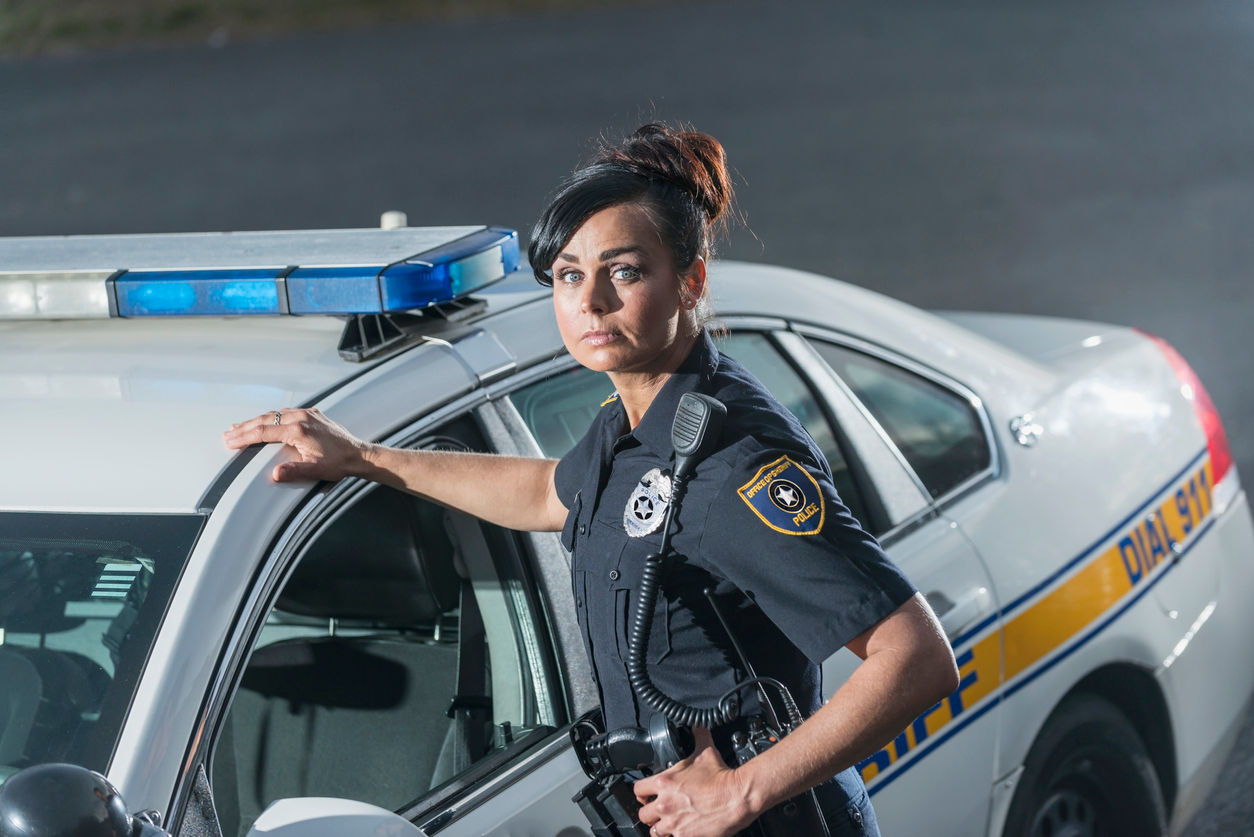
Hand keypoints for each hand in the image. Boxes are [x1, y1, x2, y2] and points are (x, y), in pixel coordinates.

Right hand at [222, 407, 371, 482]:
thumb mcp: (316, 470)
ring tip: (240, 427)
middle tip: (228, 433)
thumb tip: (276, 474)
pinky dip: (272, 417)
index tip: (230, 440)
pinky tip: (266, 420)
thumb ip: (295, 471)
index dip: (244, 436)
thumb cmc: (339, 462)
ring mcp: (307, 414)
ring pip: (275, 414)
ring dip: (256, 420)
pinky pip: (286, 412)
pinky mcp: (313, 415)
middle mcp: (302, 418)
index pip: (264, 432)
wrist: (359, 454)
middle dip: (244, 427)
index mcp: (299, 430)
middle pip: (265, 420)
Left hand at [633, 729, 755, 836]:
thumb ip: (698, 736)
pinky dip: (675, 836)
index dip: (642, 792)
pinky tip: (682, 831)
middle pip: (643, 813)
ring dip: (660, 827)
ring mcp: (674, 822)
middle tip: (658, 810)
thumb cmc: (722, 777)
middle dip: (650, 811)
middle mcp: (665, 804)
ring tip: (668, 823)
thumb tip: (698, 727)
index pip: (638, 789)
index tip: (647, 794)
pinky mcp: (685, 836)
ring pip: (654, 831)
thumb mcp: (706, 751)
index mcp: (665, 782)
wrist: (738, 796)